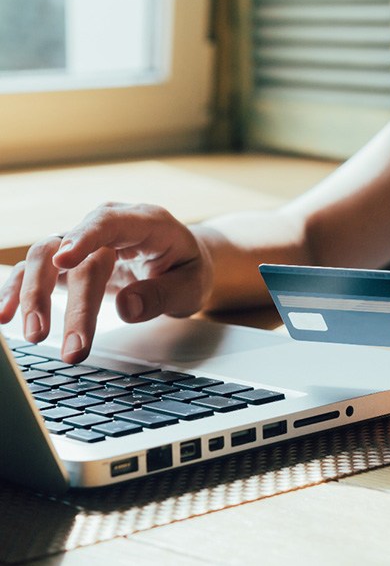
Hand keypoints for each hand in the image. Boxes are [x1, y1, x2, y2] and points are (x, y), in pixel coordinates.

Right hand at [0, 203, 212, 362]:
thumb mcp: (191, 285)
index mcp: (147, 223)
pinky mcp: (72, 260)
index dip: (86, 237)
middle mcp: (110, 226)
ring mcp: (87, 242)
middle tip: (72, 348)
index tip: (65, 261)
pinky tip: (6, 314)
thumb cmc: (188, 270)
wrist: (182, 263)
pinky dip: (20, 289)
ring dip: (34, 294)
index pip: (110, 222)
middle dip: (68, 300)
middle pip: (74, 251)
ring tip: (34, 336)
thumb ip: (162, 295)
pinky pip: (39, 269)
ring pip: (46, 256)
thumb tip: (126, 309)